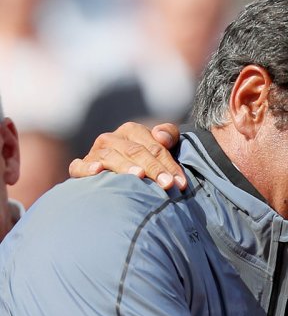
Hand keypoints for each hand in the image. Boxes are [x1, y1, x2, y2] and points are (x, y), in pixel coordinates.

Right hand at [69, 122, 185, 189]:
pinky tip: (98, 171)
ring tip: (139, 176)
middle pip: (136, 152)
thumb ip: (169, 134)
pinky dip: (87, 168)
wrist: (119, 172)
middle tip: (167, 184)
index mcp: (132, 131)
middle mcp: (112, 138)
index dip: (169, 164)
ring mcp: (95, 152)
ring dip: (125, 166)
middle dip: (154, 168)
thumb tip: (161, 136)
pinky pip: (79, 166)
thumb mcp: (160, 146)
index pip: (155, 147)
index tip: (180, 183)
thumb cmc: (146, 160)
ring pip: (111, 157)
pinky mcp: (81, 166)